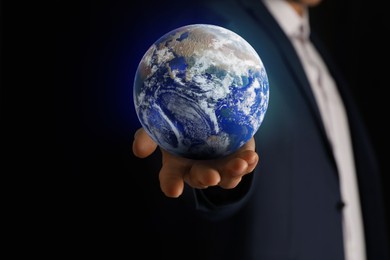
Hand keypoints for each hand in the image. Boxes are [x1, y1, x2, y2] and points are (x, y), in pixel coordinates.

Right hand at [132, 128, 257, 197]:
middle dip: (206, 178)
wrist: (207, 109)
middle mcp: (198, 169)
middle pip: (201, 178)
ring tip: (240, 164)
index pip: (170, 178)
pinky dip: (249, 163)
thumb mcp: (160, 124)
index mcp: (177, 164)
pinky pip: (245, 166)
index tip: (173, 190)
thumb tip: (138, 151)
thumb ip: (148, 136)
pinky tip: (251, 158)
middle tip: (211, 177)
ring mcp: (220, 165)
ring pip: (227, 178)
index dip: (171, 185)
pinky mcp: (238, 156)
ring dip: (233, 173)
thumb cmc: (179, 121)